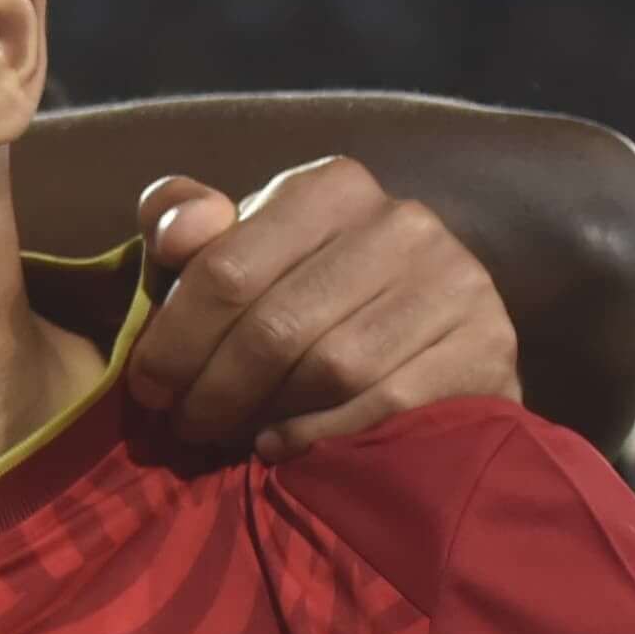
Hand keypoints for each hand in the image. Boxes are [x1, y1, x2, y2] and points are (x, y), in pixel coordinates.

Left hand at [130, 158, 517, 459]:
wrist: (433, 344)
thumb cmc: (307, 296)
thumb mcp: (239, 249)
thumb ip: (184, 225)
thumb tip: (178, 233)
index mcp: (331, 187)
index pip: (226, 268)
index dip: (173, 338)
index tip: (147, 387)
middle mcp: (402, 221)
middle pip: (275, 326)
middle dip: (212, 388)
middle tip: (184, 425)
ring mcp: (455, 281)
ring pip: (329, 367)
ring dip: (263, 414)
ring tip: (231, 435)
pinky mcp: (487, 345)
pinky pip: (385, 402)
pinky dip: (322, 433)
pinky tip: (286, 446)